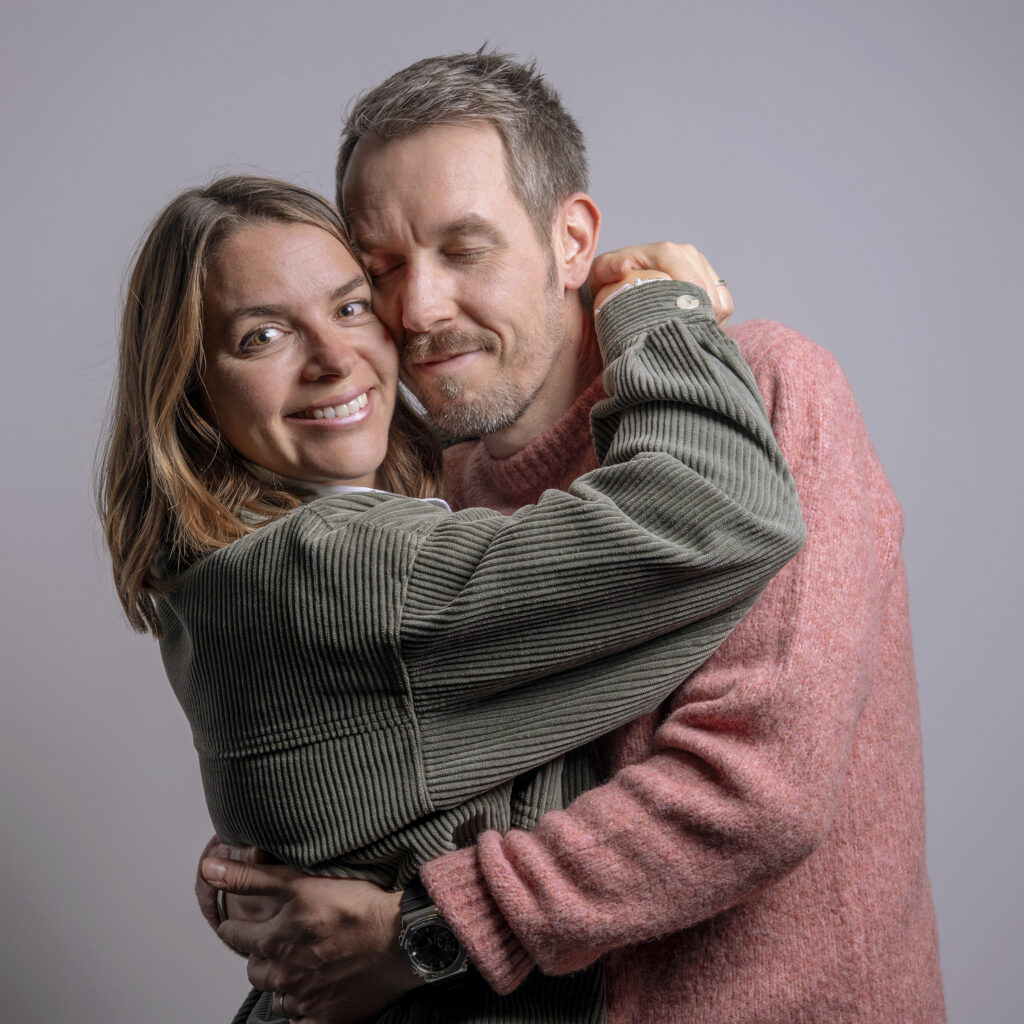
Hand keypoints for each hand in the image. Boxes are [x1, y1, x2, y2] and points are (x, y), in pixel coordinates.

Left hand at [201, 857, 423, 1022]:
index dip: (236, 928)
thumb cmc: (354, 905)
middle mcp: (283, 975)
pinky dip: (302, 1009)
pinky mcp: (325, 1020)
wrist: (400, 938)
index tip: (239, 925)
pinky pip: (299, 1022)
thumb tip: (207, 868)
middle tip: (278, 944)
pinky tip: (314, 994)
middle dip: (261, 957)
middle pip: (254, 971)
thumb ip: (250, 877)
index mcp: (273, 941)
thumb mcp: (299, 881)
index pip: (235, 937)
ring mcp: (304, 1001)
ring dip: (282, 984)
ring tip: (300, 967)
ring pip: (276, 998)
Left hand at [590, 243, 732, 323]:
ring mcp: (702, 266)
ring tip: (679, 336)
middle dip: (695, 320)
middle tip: (675, 341)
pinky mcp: (711, 280)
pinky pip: (725, 306)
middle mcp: (689, 254)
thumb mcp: (601, 276)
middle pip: (709, 295)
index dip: (688, 310)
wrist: (620, 286)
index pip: (691, 282)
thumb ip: (607, 269)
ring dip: (704, 323)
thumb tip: (624, 266)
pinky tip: (690, 331)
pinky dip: (712, 322)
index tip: (673, 332)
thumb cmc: (609, 283)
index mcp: (667, 252)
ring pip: (719, 302)